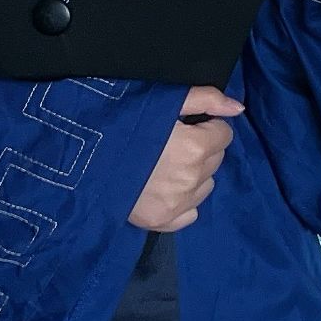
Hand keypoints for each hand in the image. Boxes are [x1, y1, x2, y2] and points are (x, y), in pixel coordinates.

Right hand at [128, 86, 244, 232]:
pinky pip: (191, 211)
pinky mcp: (164, 221)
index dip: (206, 126)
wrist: (82, 161)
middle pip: (215, 158)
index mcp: (196, 147)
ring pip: (206, 184)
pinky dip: (184, 199)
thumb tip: (238, 108)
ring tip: (166, 164)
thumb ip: (204, 99)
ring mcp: (179, 204)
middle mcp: (193, 179)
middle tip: (172, 142)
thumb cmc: (121, 124)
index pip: (224, 134)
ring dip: (195, 173)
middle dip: (202, 148)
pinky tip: (163, 187)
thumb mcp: (161, 101)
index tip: (186, 125)